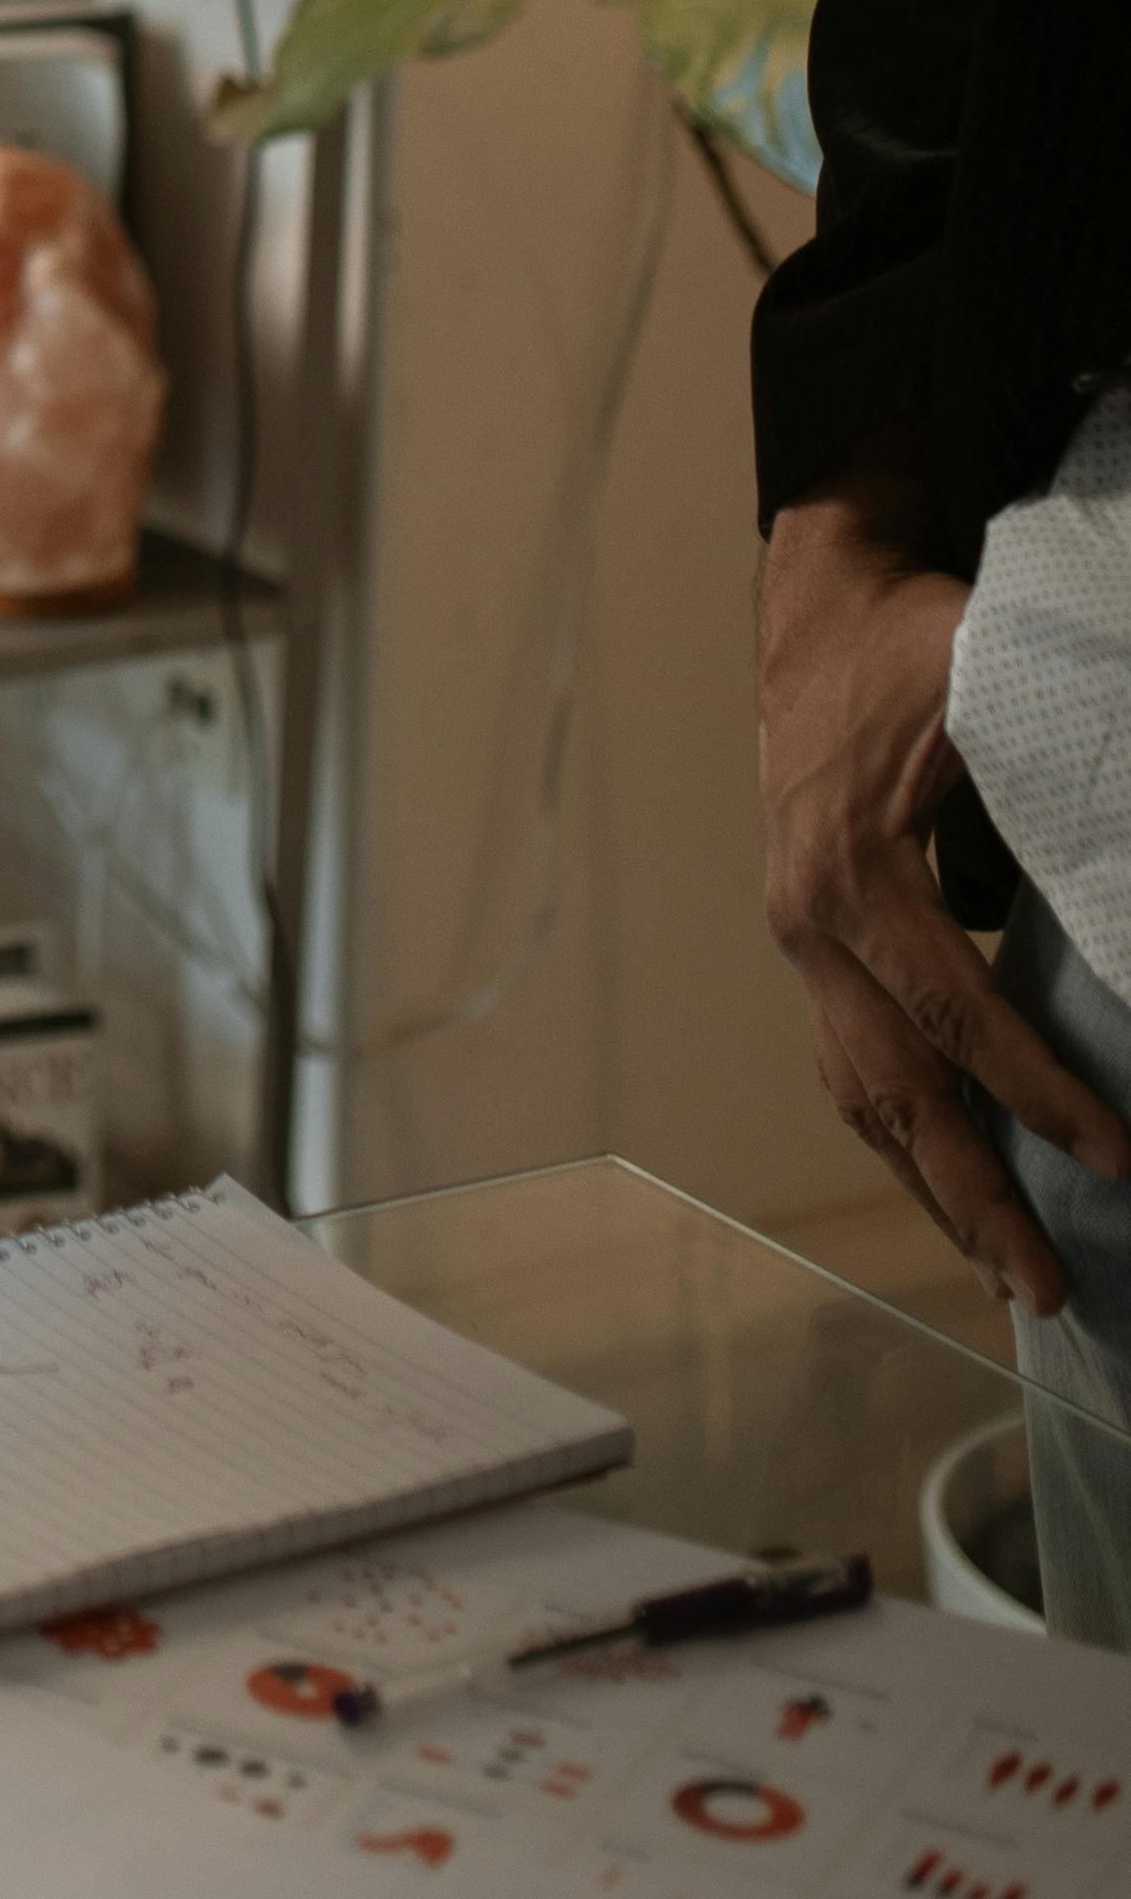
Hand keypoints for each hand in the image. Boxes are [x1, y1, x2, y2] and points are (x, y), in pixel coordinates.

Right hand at [758, 472, 1127, 1311]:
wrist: (818, 608)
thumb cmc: (912, 643)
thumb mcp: (988, 683)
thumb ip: (1059, 757)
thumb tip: (1127, 863)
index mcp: (851, 872)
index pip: (956, 1014)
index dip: (1042, 1093)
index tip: (1120, 1160)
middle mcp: (810, 923)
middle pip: (894, 1092)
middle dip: (974, 1198)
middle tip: (1050, 1289)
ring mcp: (800, 939)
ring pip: (863, 1096)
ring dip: (937, 1192)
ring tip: (1011, 1277)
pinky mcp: (812, 942)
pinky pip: (856, 1063)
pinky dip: (909, 1137)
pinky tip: (957, 1188)